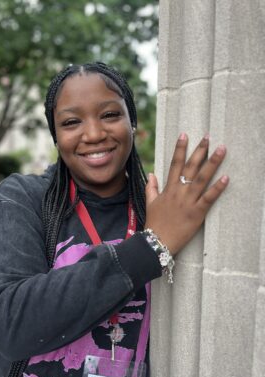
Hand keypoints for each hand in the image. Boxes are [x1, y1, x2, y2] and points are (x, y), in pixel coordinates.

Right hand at [145, 133, 228, 254]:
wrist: (157, 241)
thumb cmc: (154, 223)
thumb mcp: (150, 203)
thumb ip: (151, 187)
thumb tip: (151, 174)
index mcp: (169, 188)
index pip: (175, 164)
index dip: (180, 149)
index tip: (185, 135)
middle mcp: (179, 192)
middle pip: (191, 167)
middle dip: (200, 150)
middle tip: (208, 137)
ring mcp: (188, 202)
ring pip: (202, 179)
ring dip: (212, 163)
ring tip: (221, 149)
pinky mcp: (197, 213)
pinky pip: (209, 198)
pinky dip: (217, 188)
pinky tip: (226, 177)